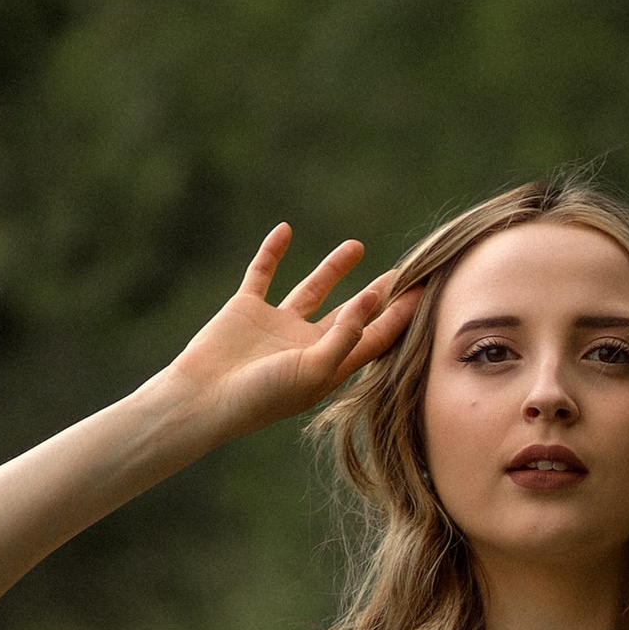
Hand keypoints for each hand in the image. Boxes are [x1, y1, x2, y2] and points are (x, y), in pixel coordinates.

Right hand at [162, 226, 419, 444]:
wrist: (202, 399)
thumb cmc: (262, 396)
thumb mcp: (314, 370)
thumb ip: (346, 335)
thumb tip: (373, 299)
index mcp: (328, 366)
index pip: (374, 338)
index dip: (400, 316)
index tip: (426, 292)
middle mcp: (306, 345)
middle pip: (351, 314)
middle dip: (377, 294)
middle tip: (405, 272)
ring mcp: (276, 326)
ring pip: (312, 290)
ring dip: (333, 268)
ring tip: (356, 245)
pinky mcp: (246, 309)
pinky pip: (262, 273)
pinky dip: (272, 252)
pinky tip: (285, 230)